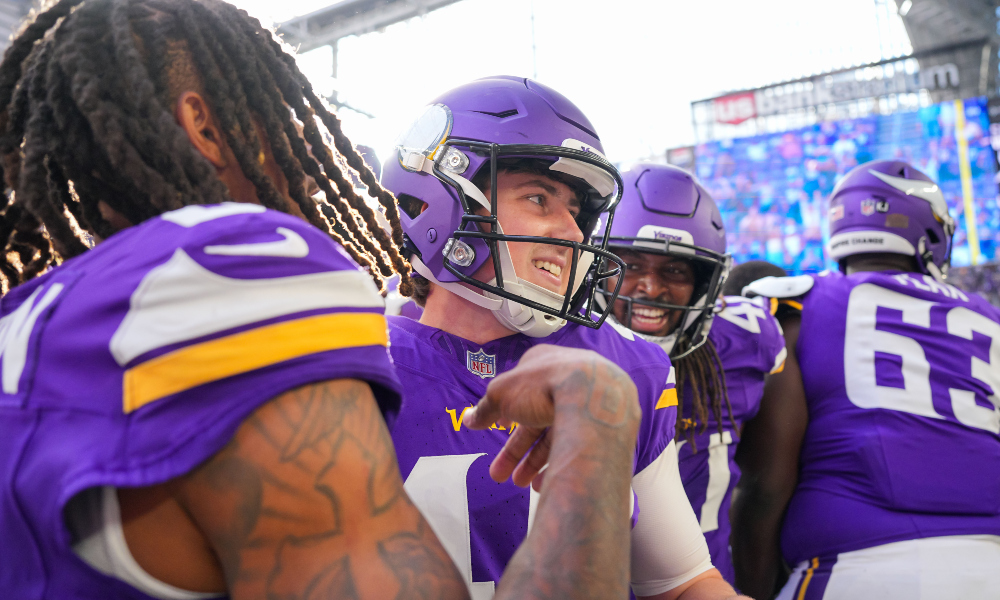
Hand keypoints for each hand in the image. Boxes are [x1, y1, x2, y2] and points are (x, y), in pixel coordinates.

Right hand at [464, 344, 638, 488]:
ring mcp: (585, 403)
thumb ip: (485, 409)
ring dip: (534, 462)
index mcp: (543, 364)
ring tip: (521, 485)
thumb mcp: (501, 395)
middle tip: (500, 474)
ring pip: (555, 437)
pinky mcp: (600, 424)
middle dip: (516, 450)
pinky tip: (545, 485)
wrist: (592, 395)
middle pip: (535, 421)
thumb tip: (468, 419)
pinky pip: (575, 447)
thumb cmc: (542, 385)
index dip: (508, 412)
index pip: (521, 391)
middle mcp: (565, 382)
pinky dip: (559, 465)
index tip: (498, 430)